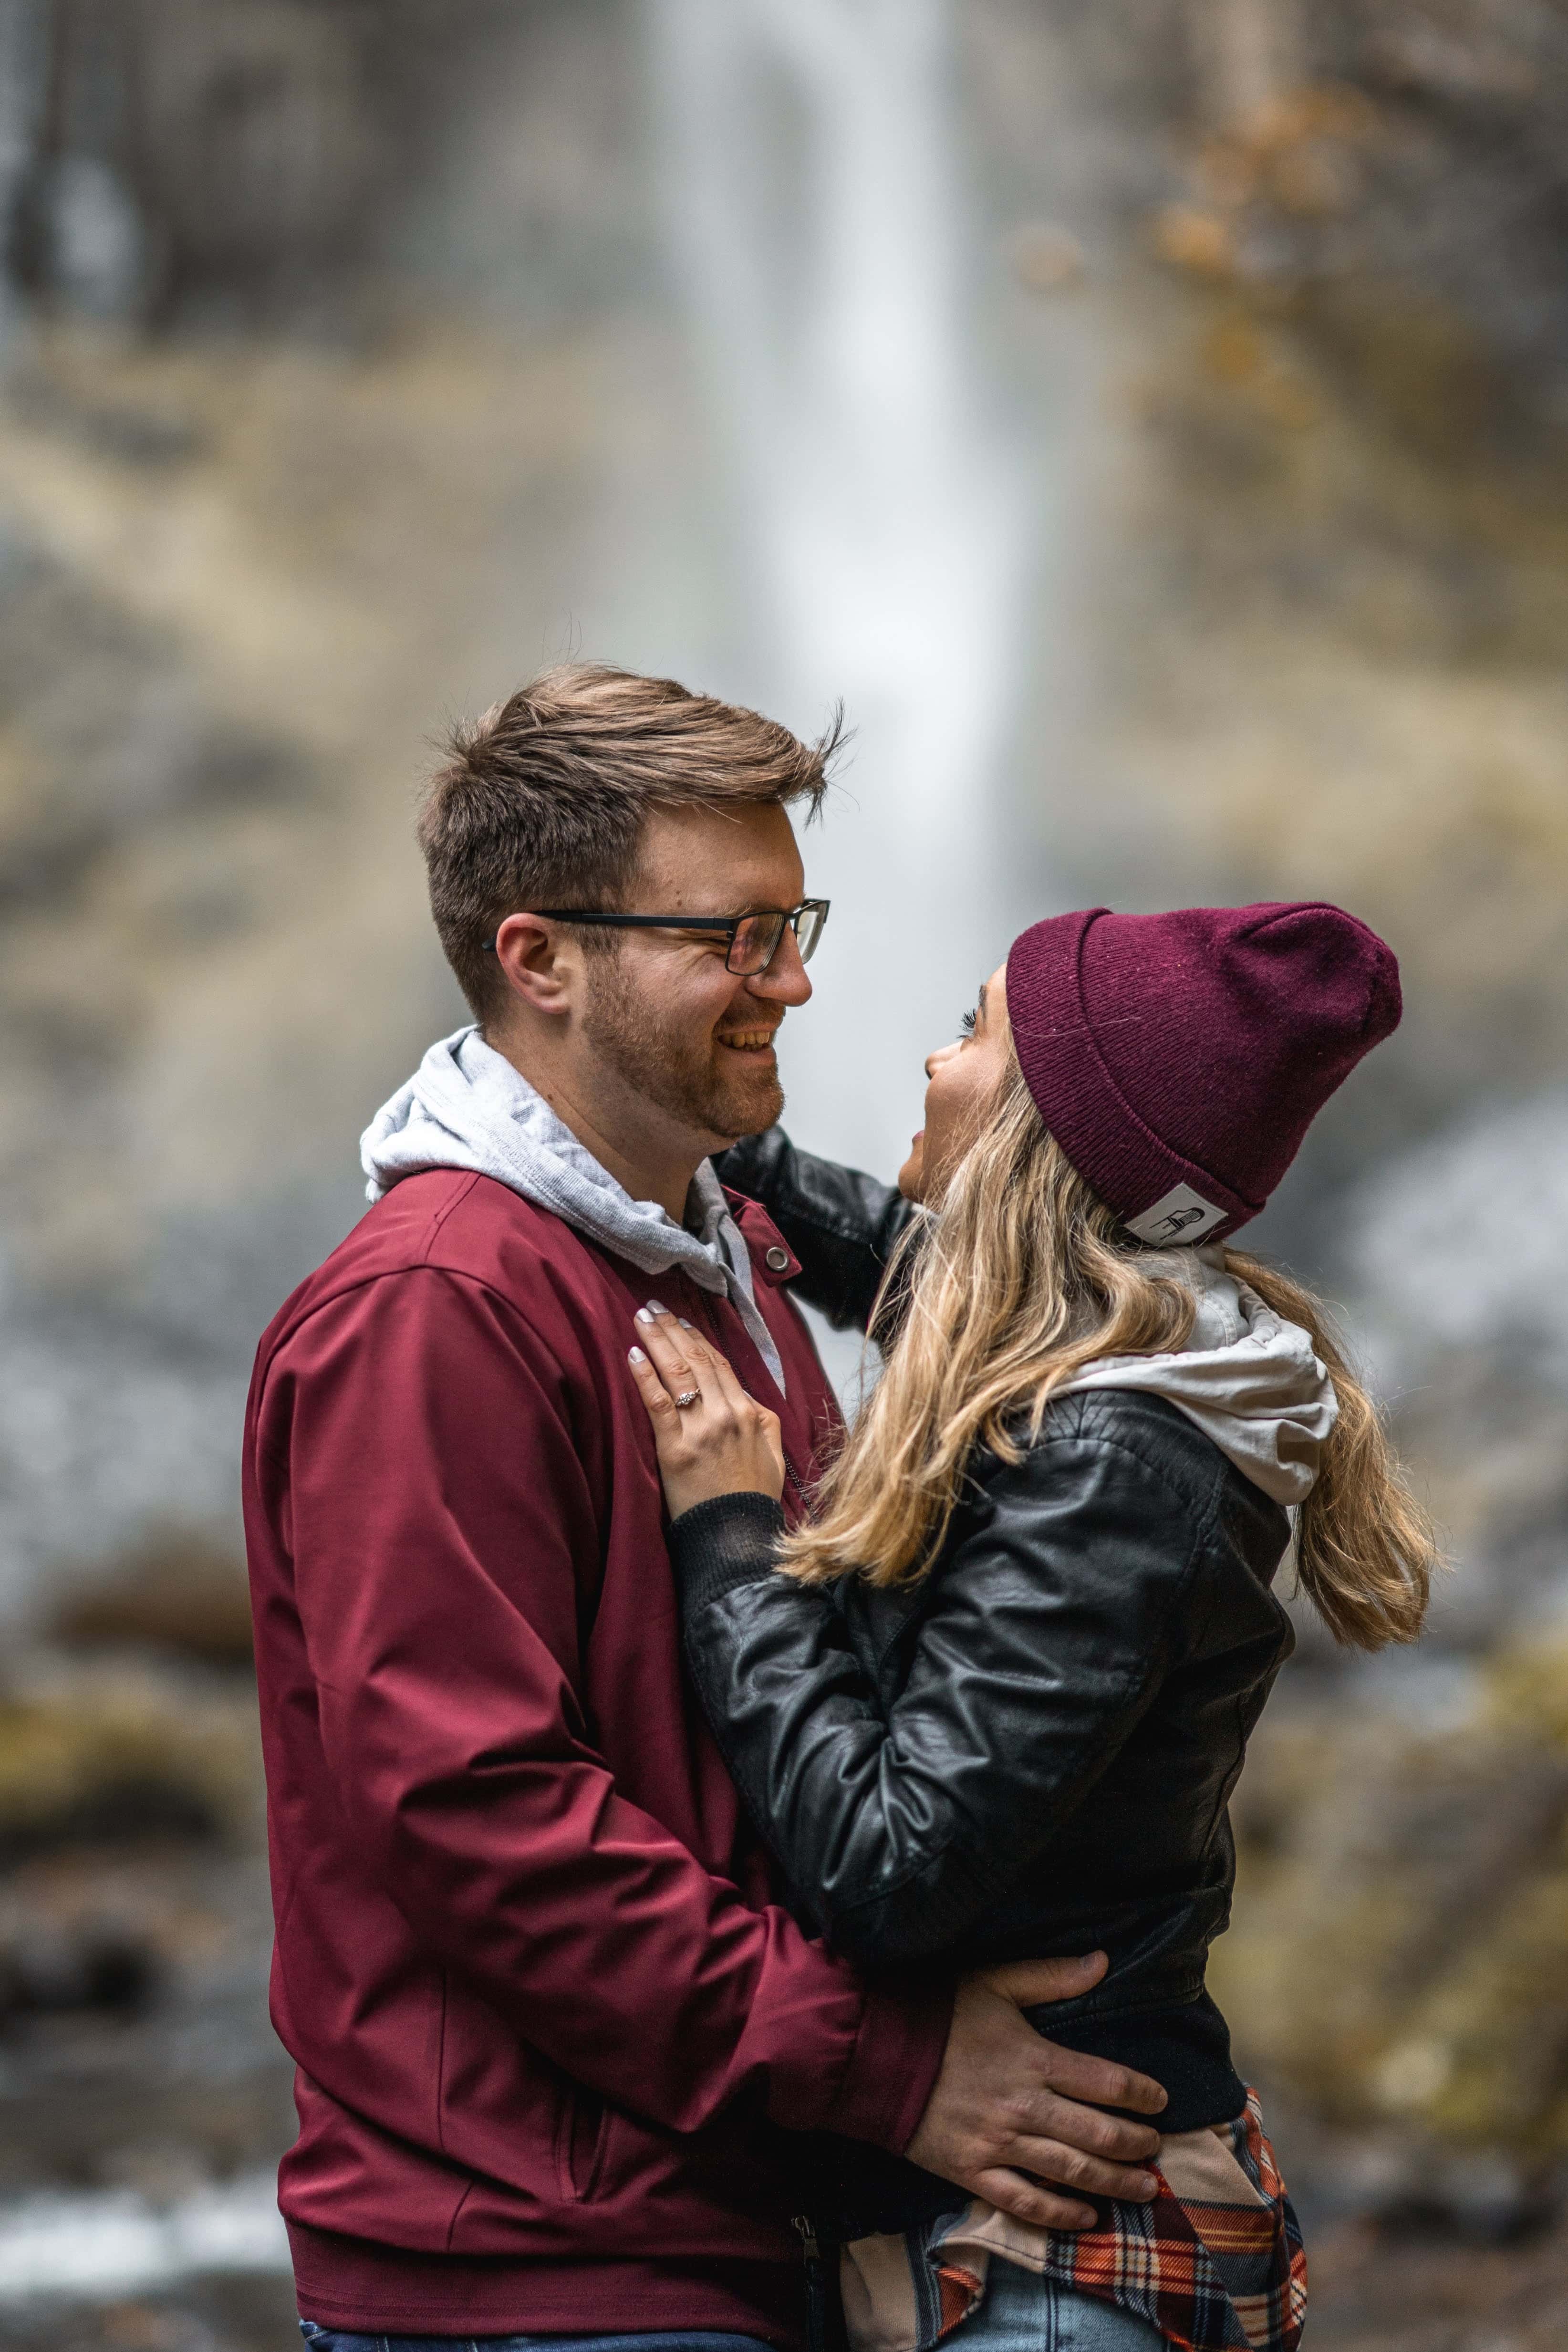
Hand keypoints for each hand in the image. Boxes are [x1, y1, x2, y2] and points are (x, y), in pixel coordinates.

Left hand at [628, 1303, 785, 1518]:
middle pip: (696, 1360)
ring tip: (641, 1319)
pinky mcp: (675, 1448)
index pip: (720, 1364)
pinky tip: (633, 1355)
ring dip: (657, 1341)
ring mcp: (700, 1429)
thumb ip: (763, 1419)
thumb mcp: (773, 1453)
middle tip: (653, 1306)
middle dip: (672, 1329)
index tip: (681, 1320)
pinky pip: (657, 1404)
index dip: (698, 1338)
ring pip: (677, 1373)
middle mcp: (725, 1414)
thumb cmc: (752, 1498)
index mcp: (749, 1413)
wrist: (736, 1536)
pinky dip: (644, 1376)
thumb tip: (747, 1397)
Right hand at [905, 1952, 1166, 2231]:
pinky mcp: (972, 2172)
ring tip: (1143, 2188)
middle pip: (1097, 2134)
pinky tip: (1086, 2217)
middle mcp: (1023, 2107)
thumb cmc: (939, 2013)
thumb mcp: (995, 1982)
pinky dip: (1059, 2215)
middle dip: (1135, 2144)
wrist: (876, 2052)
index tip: (1160, 2100)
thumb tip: (1103, 1961)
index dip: (1141, 2094)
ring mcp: (998, 2145)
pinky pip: (1024, 2202)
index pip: (1106, 2082)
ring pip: (1070, 2173)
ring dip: (1113, 2183)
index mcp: (1034, 2058)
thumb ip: (1052, 1976)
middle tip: (1156, 2148)